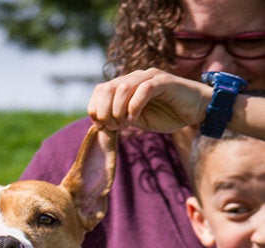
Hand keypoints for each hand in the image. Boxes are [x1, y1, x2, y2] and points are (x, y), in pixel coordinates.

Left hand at [87, 68, 211, 132]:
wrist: (196, 110)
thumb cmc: (168, 115)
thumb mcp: (139, 120)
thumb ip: (122, 118)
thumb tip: (102, 123)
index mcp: (127, 85)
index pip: (100, 90)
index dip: (95, 108)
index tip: (100, 127)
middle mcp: (136, 77)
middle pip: (107, 88)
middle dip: (104, 111)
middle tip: (112, 126)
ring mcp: (150, 77)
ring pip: (123, 88)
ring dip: (118, 109)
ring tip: (124, 124)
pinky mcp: (164, 81)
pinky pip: (144, 89)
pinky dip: (135, 106)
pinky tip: (135, 119)